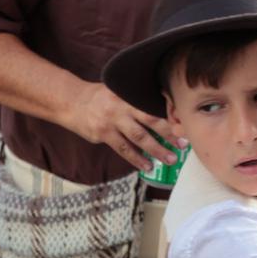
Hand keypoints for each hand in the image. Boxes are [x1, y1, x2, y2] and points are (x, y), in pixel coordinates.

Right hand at [66, 83, 182, 169]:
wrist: (70, 102)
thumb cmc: (100, 97)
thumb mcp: (119, 90)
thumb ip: (137, 98)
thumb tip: (164, 109)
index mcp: (129, 94)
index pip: (153, 104)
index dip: (170, 114)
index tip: (186, 122)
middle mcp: (122, 106)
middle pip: (150, 120)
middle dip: (169, 133)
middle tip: (183, 144)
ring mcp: (112, 121)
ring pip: (139, 138)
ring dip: (156, 150)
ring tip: (170, 159)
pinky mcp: (103, 134)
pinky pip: (123, 149)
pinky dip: (137, 159)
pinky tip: (148, 166)